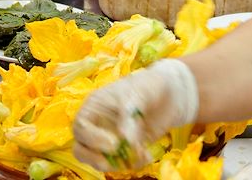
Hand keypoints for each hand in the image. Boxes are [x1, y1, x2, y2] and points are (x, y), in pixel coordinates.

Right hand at [71, 59, 198, 170]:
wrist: (170, 93)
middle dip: (95, 159)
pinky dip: (132, 164)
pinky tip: (147, 155)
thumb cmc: (148, 86)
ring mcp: (110, 139)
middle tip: (118, 159)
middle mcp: (97, 125)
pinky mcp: (125, 149)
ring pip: (98, 160)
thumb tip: (124, 140)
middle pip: (81, 149)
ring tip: (139, 155)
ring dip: (116, 165)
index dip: (93, 139)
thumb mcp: (137, 95)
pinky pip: (121, 164)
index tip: (114, 144)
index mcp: (93, 107)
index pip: (80, 127)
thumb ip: (129, 116)